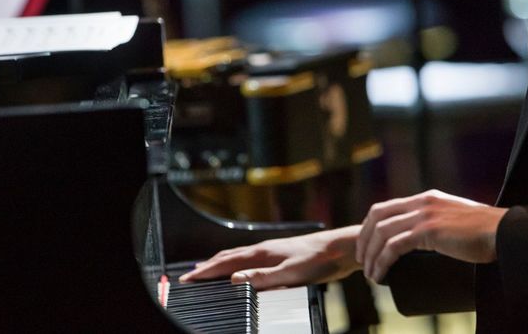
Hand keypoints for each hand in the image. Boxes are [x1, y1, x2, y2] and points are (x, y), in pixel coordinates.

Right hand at [178, 225, 361, 289]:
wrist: (338, 249)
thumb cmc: (318, 260)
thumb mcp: (289, 273)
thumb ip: (262, 277)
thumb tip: (234, 279)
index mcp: (262, 253)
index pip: (226, 262)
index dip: (206, 271)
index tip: (189, 278)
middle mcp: (263, 250)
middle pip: (228, 257)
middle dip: (207, 267)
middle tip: (190, 276)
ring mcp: (271, 251)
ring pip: (238, 257)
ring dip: (220, 263)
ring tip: (208, 270)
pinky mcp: (280, 256)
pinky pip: (249, 260)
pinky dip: (236, 264)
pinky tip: (241, 270)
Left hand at [355, 189, 507, 282]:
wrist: (504, 232)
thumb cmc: (487, 233)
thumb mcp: (457, 220)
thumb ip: (442, 224)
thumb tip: (432, 242)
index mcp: (427, 198)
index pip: (387, 207)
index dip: (371, 225)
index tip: (367, 244)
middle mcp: (422, 202)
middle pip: (378, 216)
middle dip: (364, 239)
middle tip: (363, 259)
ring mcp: (424, 215)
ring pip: (382, 232)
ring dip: (370, 255)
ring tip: (370, 274)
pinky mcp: (428, 231)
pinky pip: (394, 246)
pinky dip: (382, 261)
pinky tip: (379, 274)